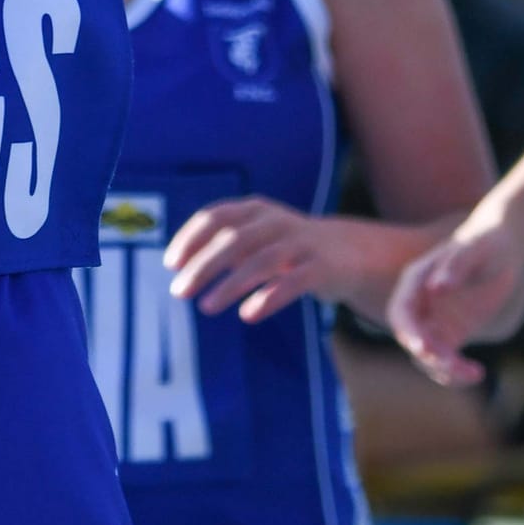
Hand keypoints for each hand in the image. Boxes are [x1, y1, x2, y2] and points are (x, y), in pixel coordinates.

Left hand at [164, 200, 415, 323]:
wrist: (353, 253)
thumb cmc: (292, 248)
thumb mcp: (259, 237)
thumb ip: (224, 245)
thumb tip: (180, 268)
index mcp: (257, 210)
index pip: (216, 216)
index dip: (190, 238)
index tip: (170, 264)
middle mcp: (277, 221)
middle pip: (234, 239)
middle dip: (203, 265)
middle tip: (179, 291)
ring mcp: (302, 243)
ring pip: (261, 260)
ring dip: (229, 284)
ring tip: (207, 307)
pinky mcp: (322, 268)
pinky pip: (293, 282)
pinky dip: (269, 297)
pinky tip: (248, 314)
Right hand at [388, 216, 523, 387]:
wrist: (502, 251)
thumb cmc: (486, 242)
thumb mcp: (476, 248)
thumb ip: (456, 265)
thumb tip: (436, 288)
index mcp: (416, 279)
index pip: (402, 310)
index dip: (408, 331)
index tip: (423, 348)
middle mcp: (420, 303)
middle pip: (412, 337)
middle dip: (427, 355)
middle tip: (452, 366)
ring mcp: (434, 321)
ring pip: (428, 354)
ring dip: (444, 368)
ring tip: (473, 373)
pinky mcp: (451, 334)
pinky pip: (446, 359)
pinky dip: (456, 371)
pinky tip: (476, 373)